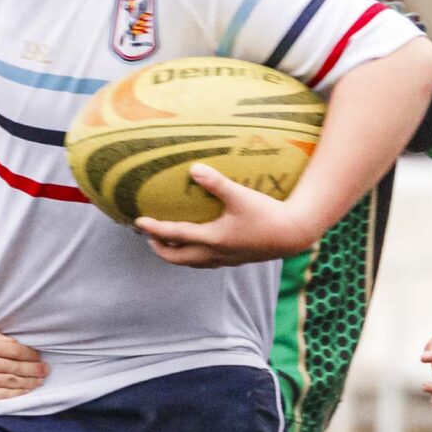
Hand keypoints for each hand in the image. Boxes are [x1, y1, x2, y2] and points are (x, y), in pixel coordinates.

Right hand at [0, 330, 46, 410]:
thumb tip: (11, 341)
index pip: (13, 348)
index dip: (29, 353)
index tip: (37, 355)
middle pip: (17, 364)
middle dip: (34, 367)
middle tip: (45, 368)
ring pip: (14, 380)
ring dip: (31, 380)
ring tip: (41, 379)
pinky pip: (5, 395)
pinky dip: (20, 393)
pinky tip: (29, 391)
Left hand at [134, 166, 317, 267]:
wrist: (293, 234)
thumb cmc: (267, 213)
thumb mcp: (240, 195)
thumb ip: (216, 182)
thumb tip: (193, 168)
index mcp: (212, 239)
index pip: (174, 235)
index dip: (154, 228)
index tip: (138, 221)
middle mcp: (215, 253)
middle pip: (178, 257)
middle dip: (160, 248)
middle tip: (148, 236)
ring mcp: (225, 259)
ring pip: (192, 262)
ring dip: (176, 254)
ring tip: (167, 242)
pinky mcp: (236, 259)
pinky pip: (206, 261)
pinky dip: (193, 256)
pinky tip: (198, 245)